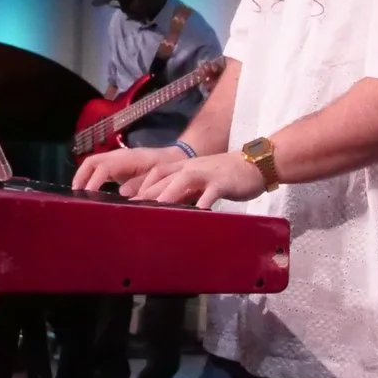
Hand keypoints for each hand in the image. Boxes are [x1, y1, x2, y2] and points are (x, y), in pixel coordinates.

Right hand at [71, 144, 183, 193]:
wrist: (174, 159)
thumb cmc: (166, 168)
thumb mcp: (158, 176)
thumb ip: (141, 184)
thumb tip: (121, 193)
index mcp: (128, 158)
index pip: (104, 167)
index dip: (94, 181)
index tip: (87, 195)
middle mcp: (118, 156)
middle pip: (92, 162)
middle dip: (81, 177)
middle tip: (75, 196)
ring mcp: (115, 160)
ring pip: (92, 165)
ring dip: (82, 178)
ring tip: (77, 196)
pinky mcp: (115, 166)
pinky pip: (97, 170)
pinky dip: (89, 179)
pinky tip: (87, 194)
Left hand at [119, 150, 265, 209]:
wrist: (256, 163)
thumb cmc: (225, 176)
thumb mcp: (199, 182)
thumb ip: (182, 192)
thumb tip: (162, 207)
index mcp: (184, 168)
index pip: (156, 172)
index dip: (138, 183)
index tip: (121, 197)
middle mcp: (191, 168)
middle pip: (164, 176)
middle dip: (146, 191)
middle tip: (129, 206)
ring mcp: (207, 174)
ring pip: (183, 180)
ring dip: (168, 193)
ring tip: (154, 207)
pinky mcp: (223, 182)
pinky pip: (211, 192)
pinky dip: (203, 202)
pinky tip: (196, 213)